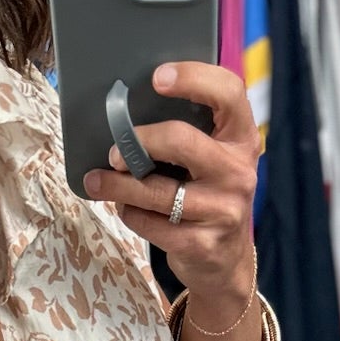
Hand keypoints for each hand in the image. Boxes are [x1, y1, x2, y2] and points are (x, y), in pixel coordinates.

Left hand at [83, 61, 258, 325]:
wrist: (227, 262)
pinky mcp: (201, 244)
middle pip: (181, 140)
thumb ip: (192, 133)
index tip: (157, 78)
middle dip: (138, 142)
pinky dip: (130, 215)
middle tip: (114, 152)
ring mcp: (222, 211)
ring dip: (119, 186)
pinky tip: (126, 209)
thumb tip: (128, 112)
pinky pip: (151, 224)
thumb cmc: (211, 196)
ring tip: (97, 181)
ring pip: (156, 191)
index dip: (194, 78)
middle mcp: (238, 172)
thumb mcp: (216, 160)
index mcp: (243, 139)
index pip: (229, 93)